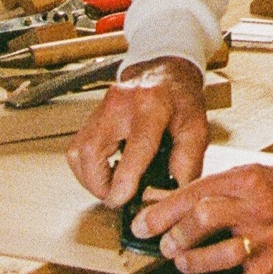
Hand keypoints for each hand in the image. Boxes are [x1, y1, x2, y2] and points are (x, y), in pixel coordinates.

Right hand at [66, 57, 208, 207]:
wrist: (166, 73)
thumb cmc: (181, 102)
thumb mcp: (196, 129)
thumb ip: (187, 163)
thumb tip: (169, 196)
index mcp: (153, 105)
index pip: (136, 145)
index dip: (124, 179)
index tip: (122, 200)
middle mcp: (120, 103)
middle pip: (91, 150)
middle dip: (99, 184)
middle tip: (118, 198)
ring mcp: (101, 107)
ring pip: (78, 152)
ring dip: (91, 179)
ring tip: (113, 186)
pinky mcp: (90, 116)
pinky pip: (76, 150)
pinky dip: (87, 169)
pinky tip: (108, 172)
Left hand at [130, 164, 272, 273]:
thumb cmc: (270, 191)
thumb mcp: (238, 177)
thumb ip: (202, 191)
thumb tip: (157, 204)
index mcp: (244, 181)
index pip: (195, 193)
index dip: (163, 212)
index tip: (142, 225)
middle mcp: (256, 209)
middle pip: (206, 218)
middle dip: (177, 235)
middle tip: (166, 245)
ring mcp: (266, 239)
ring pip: (222, 255)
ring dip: (193, 262)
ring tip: (184, 262)